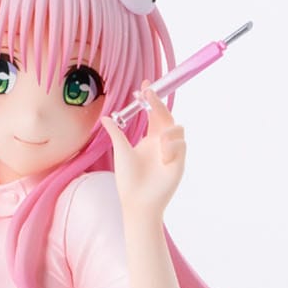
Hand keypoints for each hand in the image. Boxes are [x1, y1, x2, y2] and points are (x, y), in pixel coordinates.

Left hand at [100, 81, 186, 218]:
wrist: (137, 202)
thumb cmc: (129, 180)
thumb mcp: (121, 151)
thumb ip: (116, 133)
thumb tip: (106, 117)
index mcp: (149, 139)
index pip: (153, 114)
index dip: (151, 99)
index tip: (145, 85)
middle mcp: (162, 143)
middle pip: (166, 116)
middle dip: (159, 103)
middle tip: (149, 94)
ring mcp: (172, 152)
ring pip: (177, 127)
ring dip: (167, 129)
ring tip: (158, 140)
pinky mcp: (179, 162)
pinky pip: (181, 144)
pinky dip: (171, 146)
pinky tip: (163, 156)